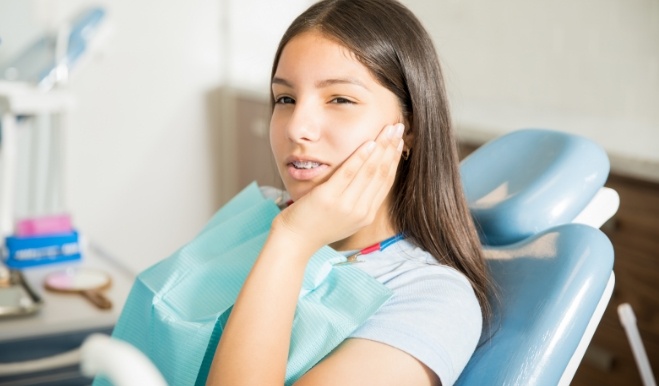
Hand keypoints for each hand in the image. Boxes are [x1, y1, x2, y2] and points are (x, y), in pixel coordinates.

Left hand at [273, 123, 404, 251]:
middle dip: (392, 148)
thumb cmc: (315, 226)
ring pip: (370, 171)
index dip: (394, 159)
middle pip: (382, 173)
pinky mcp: (329, 198)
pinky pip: (349, 173)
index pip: (386, 182)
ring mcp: (346, 205)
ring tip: (389, 129)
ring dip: (382, 147)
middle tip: (399, 127)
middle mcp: (361, 211)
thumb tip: (366, 176)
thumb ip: (357, 200)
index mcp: (366, 215)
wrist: (294, 241)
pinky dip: (361, 157)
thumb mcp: (344, 217)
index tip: (399, 141)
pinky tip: (369, 143)